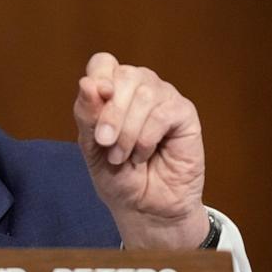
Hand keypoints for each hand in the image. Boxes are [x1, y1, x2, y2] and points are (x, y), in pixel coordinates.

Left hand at [73, 52, 208, 248]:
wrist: (144, 208)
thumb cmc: (118, 177)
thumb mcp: (92, 148)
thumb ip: (87, 116)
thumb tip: (87, 83)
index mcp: (113, 91)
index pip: (103, 64)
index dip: (99, 77)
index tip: (94, 101)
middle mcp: (139, 88)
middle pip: (124, 75)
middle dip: (110, 112)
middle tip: (105, 142)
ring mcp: (163, 98)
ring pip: (145, 94)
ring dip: (128, 130)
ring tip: (122, 157)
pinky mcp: (184, 115)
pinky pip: (163, 113)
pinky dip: (147, 137)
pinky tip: (143, 154)